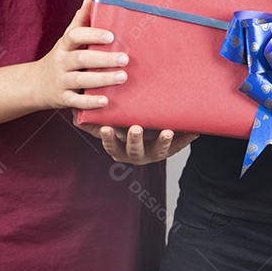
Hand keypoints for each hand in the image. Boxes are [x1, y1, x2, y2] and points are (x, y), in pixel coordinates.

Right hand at [33, 0, 128, 110]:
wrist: (35, 84)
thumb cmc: (60, 57)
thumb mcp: (67, 39)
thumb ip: (80, 21)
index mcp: (64, 45)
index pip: (75, 36)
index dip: (92, 34)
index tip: (111, 36)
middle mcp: (61, 62)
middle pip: (81, 59)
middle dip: (104, 59)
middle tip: (125, 59)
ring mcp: (61, 81)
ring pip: (81, 80)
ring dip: (103, 79)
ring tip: (122, 77)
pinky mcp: (62, 98)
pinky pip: (76, 102)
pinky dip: (90, 102)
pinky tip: (105, 101)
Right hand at [75, 122, 198, 164]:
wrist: (147, 132)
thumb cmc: (123, 126)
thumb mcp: (109, 126)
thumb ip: (93, 121)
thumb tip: (76, 116)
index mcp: (119, 148)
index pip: (112, 145)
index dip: (109, 138)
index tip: (107, 128)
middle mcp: (135, 154)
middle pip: (134, 150)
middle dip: (135, 139)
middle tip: (136, 128)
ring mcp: (153, 153)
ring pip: (158, 151)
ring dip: (163, 141)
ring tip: (167, 132)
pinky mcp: (170, 150)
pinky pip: (179, 147)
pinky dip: (187, 139)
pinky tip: (194, 131)